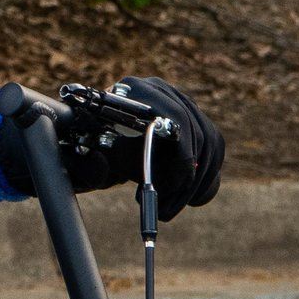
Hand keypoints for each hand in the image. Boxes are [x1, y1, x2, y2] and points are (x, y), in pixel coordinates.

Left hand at [0, 75, 224, 220]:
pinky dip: (205, 181)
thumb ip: (87, 166)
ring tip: (168, 209)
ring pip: (211, 146)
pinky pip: (214, 154)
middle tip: (166, 209)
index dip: (180, 155)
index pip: (175, 117)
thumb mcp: (84, 161)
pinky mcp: (197, 125)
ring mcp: (184, 105)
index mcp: (135, 89)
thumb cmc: (87, 151)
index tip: (169, 187)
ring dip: (195, 185)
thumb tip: (100, 163)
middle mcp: (165, 91)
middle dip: (186, 179)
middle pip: (198, 134)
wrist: (93, 146)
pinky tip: (187, 200)